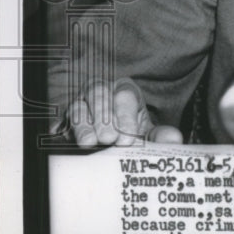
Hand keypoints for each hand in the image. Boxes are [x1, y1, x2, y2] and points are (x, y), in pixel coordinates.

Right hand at [66, 78, 182, 146]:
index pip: (125, 96)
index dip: (126, 117)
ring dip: (83, 125)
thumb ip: (160, 135)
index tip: (128, 139)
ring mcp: (80, 103)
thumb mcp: (147, 132)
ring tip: (89, 143)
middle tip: (108, 139)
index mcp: (124, 89)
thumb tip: (174, 140)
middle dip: (104, 119)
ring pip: (78, 107)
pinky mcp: (64, 118)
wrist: (111, 137)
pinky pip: (59, 119)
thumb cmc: (130, 131)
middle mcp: (101, 91)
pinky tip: (62, 137)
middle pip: (99, 96)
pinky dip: (61, 128)